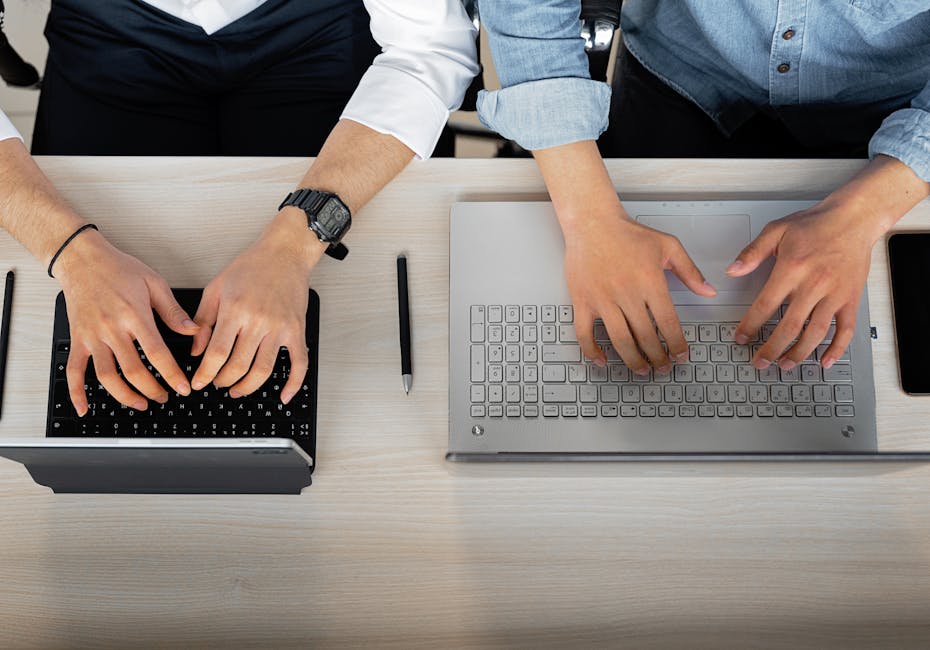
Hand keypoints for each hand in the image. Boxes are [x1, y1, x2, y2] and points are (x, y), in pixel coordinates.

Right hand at [55, 231, 197, 414]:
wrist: (82, 259)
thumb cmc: (118, 268)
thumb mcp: (154, 283)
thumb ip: (174, 311)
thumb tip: (194, 331)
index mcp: (134, 316)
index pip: (157, 354)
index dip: (171, 375)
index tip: (183, 388)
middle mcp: (111, 329)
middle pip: (133, 370)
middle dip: (152, 390)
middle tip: (165, 397)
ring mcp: (91, 336)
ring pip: (106, 376)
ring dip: (124, 395)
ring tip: (140, 403)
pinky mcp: (77, 340)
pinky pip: (74, 371)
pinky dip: (76, 392)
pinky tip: (84, 407)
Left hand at [190, 212, 319, 403]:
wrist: (285, 253)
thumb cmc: (251, 267)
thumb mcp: (216, 288)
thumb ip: (203, 320)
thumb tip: (196, 350)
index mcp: (236, 310)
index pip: (217, 353)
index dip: (205, 374)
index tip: (198, 384)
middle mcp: (259, 321)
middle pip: (239, 366)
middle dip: (223, 381)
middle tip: (217, 384)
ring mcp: (281, 328)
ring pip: (264, 370)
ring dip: (248, 387)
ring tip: (237, 390)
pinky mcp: (297, 330)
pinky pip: (299, 363)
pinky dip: (293, 384)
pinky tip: (283, 396)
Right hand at [564, 208, 716, 372]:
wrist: (592, 222)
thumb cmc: (628, 233)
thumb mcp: (668, 246)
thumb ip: (690, 271)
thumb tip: (709, 292)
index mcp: (649, 281)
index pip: (667, 323)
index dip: (677, 344)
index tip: (681, 355)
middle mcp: (626, 293)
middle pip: (645, 337)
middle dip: (658, 357)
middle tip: (664, 366)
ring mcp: (602, 299)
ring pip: (619, 340)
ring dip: (633, 360)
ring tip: (642, 369)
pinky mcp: (582, 301)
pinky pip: (584, 333)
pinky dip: (592, 350)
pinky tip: (602, 359)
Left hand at [728, 202, 876, 369]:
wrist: (854, 219)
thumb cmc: (815, 224)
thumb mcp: (777, 230)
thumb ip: (752, 252)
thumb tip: (732, 270)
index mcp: (792, 269)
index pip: (766, 305)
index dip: (751, 325)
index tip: (741, 337)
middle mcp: (814, 285)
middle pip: (790, 326)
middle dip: (772, 349)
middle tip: (759, 362)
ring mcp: (835, 294)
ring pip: (816, 333)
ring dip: (799, 353)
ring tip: (785, 365)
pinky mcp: (851, 299)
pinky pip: (846, 329)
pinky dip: (837, 348)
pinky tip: (824, 361)